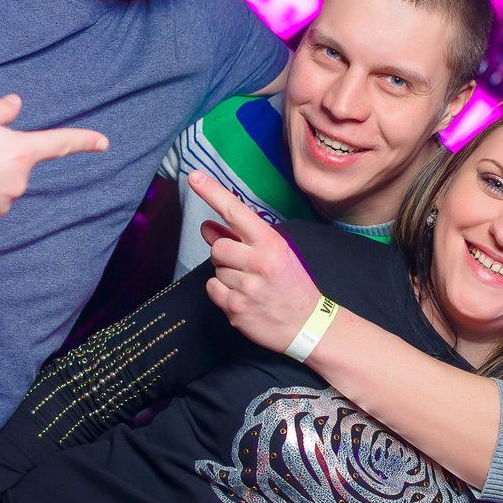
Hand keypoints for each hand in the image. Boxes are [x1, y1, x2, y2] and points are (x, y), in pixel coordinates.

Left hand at [188, 171, 321, 353]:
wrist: (308, 326)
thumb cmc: (291, 285)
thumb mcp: (276, 255)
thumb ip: (240, 239)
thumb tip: (206, 227)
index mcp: (271, 243)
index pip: (235, 211)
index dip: (212, 192)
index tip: (194, 177)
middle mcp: (259, 262)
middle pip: (218, 246)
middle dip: (224, 255)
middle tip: (245, 266)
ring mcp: (247, 287)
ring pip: (215, 269)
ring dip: (226, 275)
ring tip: (251, 285)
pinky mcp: (237, 309)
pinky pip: (213, 289)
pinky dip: (222, 293)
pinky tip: (243, 297)